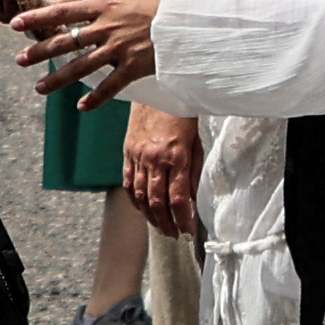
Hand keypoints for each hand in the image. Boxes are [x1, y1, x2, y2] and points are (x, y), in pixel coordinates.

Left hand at [15, 0, 166, 105]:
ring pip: (80, 66)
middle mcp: (106, 27)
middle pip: (65, 41)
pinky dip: (95, 98)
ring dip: (58, 79)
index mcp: (105, 6)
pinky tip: (81, 107)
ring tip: (39, 88)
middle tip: (19, 60)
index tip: (16, 23)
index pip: (63, 11)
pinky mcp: (134, 66)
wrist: (190, 15)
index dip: (37, 18)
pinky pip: (110, 86)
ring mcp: (118, 48)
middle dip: (40, 51)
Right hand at [124, 107, 198, 230]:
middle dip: (166, 223)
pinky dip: (135, 200)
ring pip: (141, 196)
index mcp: (177, 156)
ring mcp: (138, 156)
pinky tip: (143, 209)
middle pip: (158, 202)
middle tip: (174, 235)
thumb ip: (193, 172)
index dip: (182, 219)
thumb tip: (191, 198)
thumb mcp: (196, 142)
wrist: (156, 89)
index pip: (178, 198)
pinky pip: (129, 182)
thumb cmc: (181, 113)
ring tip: (160, 227)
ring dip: (151, 216)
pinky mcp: (128, 152)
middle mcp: (155, 159)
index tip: (187, 231)